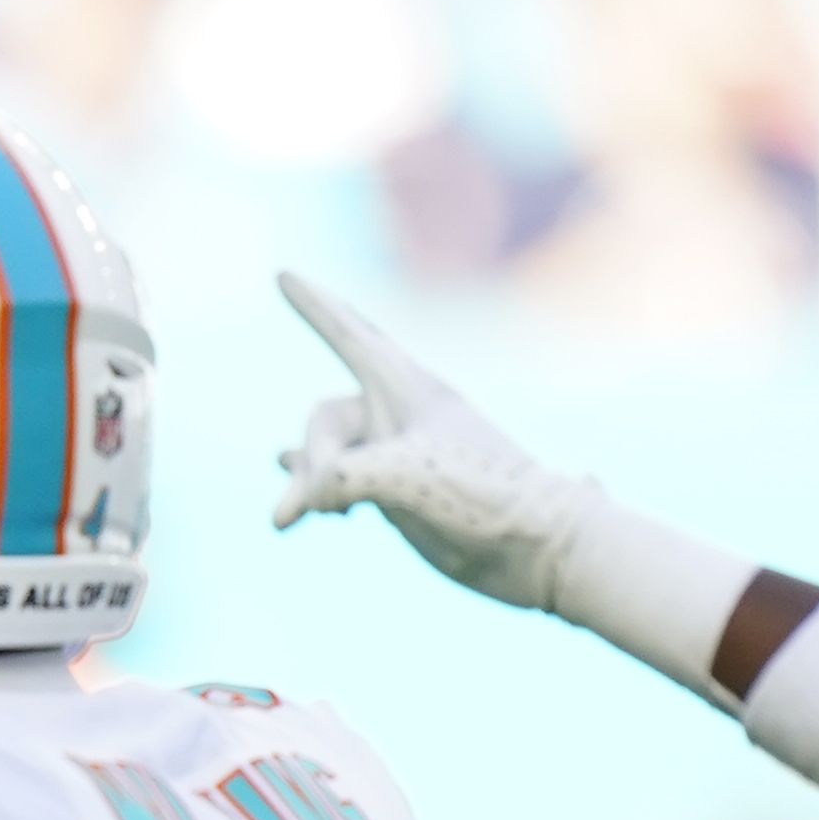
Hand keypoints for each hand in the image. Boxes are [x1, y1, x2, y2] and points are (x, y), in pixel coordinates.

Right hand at [269, 273, 600, 611]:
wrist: (535, 546)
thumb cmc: (488, 498)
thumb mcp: (413, 477)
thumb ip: (347, 477)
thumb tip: (302, 496)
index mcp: (410, 391)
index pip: (350, 334)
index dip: (314, 304)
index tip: (282, 273)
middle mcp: (400, 417)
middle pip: (326, 414)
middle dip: (312, 451)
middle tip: (319, 502)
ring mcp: (396, 454)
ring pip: (327, 453)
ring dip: (304, 481)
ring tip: (286, 521)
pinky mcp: (397, 491)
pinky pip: (336, 478)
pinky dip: (310, 485)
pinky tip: (293, 502)